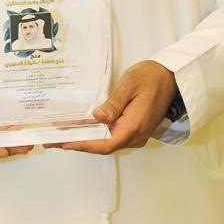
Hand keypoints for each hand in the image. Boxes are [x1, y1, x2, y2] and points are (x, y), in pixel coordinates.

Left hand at [60, 60, 177, 154]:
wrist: (170, 76)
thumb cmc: (150, 77)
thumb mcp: (129, 84)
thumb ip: (114, 103)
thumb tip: (97, 118)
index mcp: (134, 127)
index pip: (104, 144)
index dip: (82, 145)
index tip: (62, 143)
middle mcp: (135, 136)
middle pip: (103, 146)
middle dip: (78, 143)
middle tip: (53, 139)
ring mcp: (136, 134)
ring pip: (107, 142)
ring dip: (86, 139)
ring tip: (63, 134)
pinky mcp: (134, 129)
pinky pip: (112, 136)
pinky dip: (96, 134)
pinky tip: (83, 128)